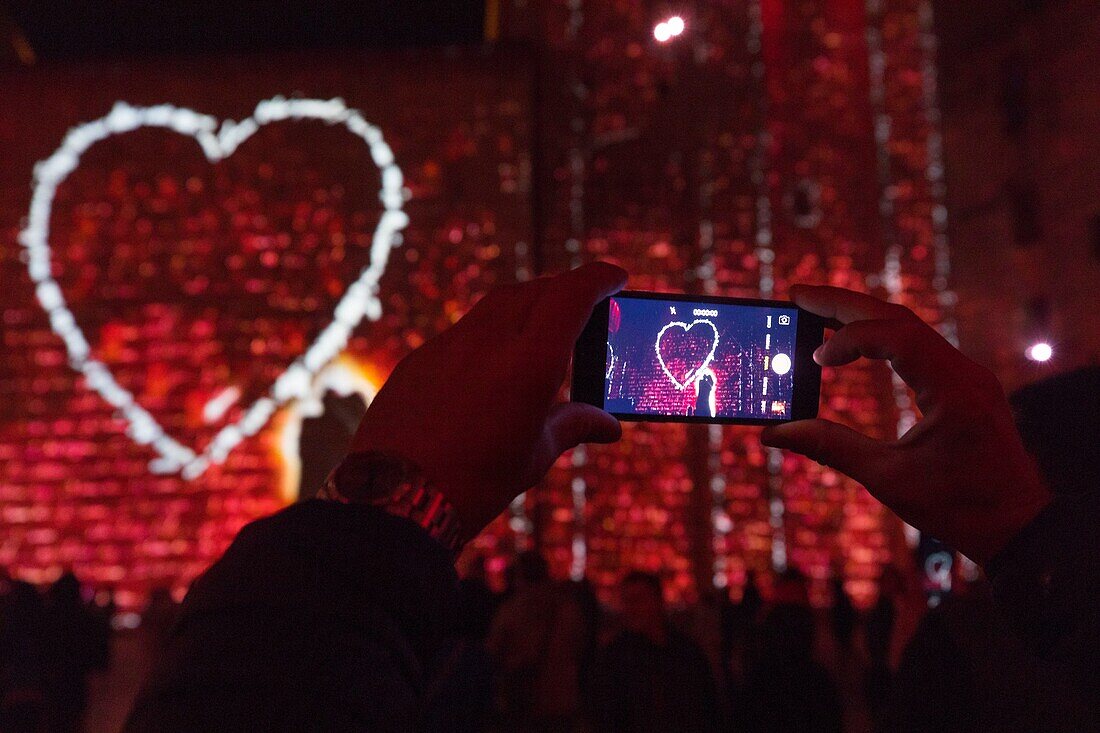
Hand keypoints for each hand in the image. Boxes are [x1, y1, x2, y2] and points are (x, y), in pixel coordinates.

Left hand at [350, 263, 627, 539]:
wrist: (395, 497)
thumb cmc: (474, 483)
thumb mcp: (534, 456)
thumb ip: (573, 426)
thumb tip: (608, 426)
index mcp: (530, 363)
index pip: (572, 296)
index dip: (599, 279)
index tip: (617, 277)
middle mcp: (490, 341)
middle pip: (536, 291)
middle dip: (566, 289)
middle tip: (586, 304)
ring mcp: (449, 344)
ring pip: (497, 303)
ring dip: (527, 302)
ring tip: (543, 325)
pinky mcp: (420, 358)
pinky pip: (464, 330)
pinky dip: (490, 330)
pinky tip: (493, 360)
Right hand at [761, 286, 1049, 564]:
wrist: (1018, 527)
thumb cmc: (958, 508)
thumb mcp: (888, 479)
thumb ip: (830, 447)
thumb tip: (775, 433)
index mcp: (953, 391)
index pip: (897, 338)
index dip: (850, 337)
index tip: (815, 359)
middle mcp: (965, 372)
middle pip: (898, 318)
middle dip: (845, 304)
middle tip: (797, 296)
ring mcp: (967, 376)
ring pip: (909, 328)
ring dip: (861, 316)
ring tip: (815, 311)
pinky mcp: (963, 385)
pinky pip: (918, 346)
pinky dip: (881, 337)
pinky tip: (853, 341)